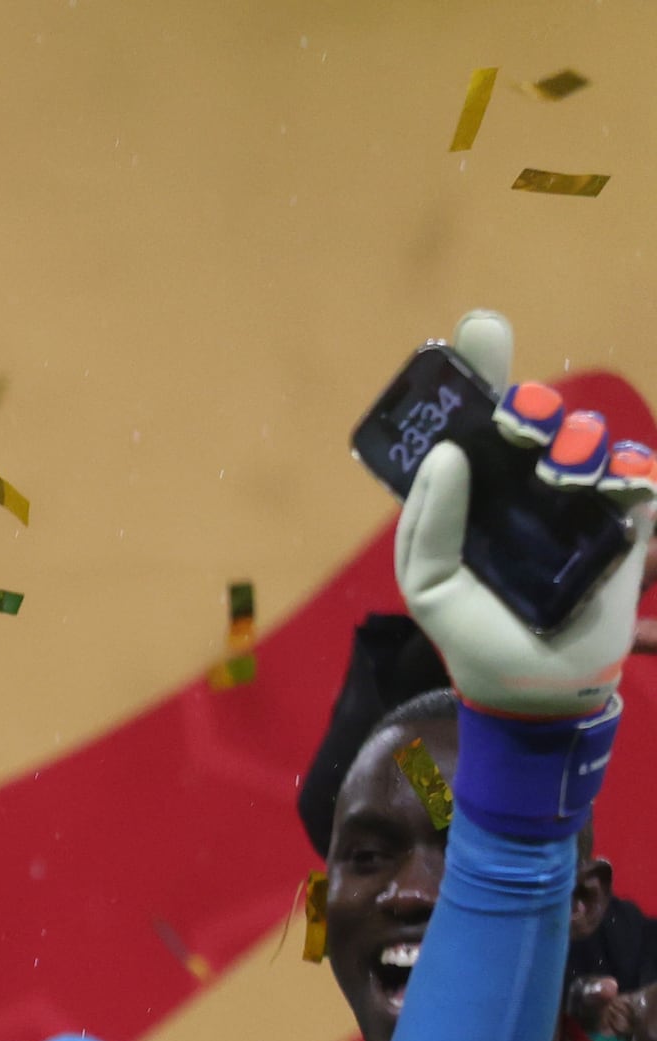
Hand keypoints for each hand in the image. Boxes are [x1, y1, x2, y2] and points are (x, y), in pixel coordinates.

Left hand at [395, 309, 656, 719]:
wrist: (541, 687)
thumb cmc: (478, 635)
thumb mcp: (431, 587)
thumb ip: (427, 524)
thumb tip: (447, 456)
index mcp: (473, 493)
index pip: (474, 420)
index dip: (480, 370)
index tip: (481, 330)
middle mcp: (524, 485)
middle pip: (534, 414)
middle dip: (530, 405)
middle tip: (522, 421)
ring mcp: (577, 497)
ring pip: (585, 437)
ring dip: (576, 445)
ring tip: (563, 476)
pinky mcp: (624, 519)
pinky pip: (636, 473)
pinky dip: (630, 474)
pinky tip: (618, 492)